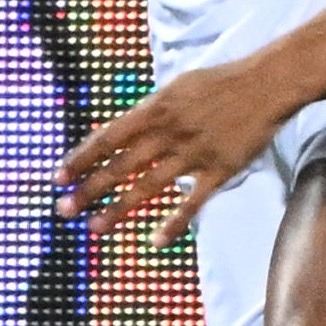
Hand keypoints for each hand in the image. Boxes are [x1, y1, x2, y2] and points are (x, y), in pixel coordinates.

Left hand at [54, 59, 293, 251]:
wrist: (266, 84)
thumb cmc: (219, 83)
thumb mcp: (176, 88)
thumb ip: (148, 112)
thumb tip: (118, 132)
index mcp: (155, 108)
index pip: (108, 137)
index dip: (81, 158)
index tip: (59, 177)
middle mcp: (169, 132)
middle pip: (121, 165)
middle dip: (89, 189)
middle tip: (64, 210)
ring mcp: (193, 154)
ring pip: (148, 186)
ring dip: (119, 209)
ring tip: (95, 228)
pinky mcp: (219, 171)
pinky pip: (193, 202)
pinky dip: (174, 223)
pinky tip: (155, 241)